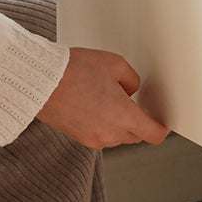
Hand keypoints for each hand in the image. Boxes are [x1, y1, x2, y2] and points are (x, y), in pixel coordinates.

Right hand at [37, 47, 168, 149]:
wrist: (39, 81)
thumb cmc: (73, 70)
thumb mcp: (114, 64)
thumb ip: (132, 79)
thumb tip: (131, 90)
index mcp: (123, 116)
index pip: (154, 134)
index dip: (161, 128)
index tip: (162, 121)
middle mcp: (109, 133)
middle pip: (136, 135)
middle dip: (138, 121)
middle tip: (132, 101)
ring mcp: (92, 138)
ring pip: (117, 136)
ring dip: (119, 123)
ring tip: (106, 98)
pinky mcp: (78, 137)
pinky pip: (100, 135)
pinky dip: (102, 124)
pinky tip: (93, 105)